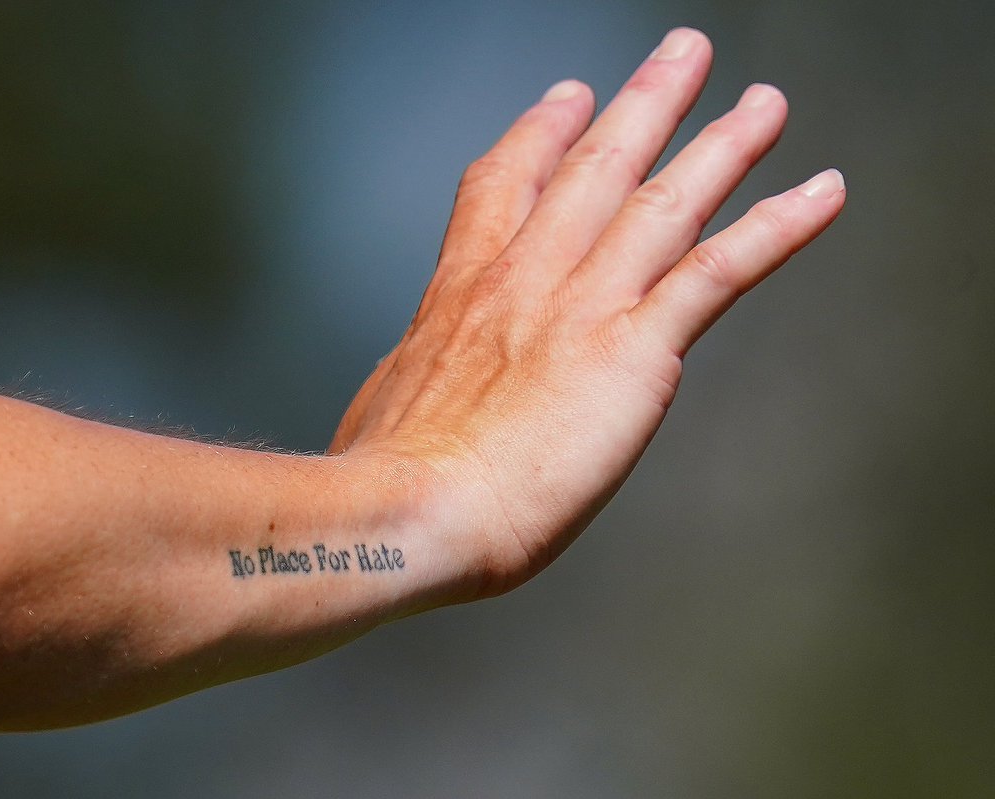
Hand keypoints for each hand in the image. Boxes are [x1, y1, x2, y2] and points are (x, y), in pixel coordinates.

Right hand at [329, 28, 844, 598]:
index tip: (568, 99)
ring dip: (722, 145)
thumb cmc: (388, 482)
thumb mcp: (383, 407)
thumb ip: (413, 377)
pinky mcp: (635, 350)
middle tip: (680, 58)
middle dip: (644, 105)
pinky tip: (820, 194)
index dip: (541, 134)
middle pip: (596, 167)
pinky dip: (777, 227)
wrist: (411, 511)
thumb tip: (405, 380)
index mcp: (462, 292)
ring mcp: (583, 305)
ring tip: (765, 105)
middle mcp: (527, 278)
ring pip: (664, 202)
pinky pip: (719, 271)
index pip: (505, 186)